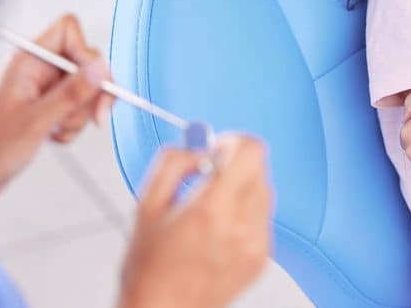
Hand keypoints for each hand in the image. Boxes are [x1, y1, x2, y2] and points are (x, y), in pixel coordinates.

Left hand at [0, 14, 113, 210]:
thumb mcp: (36, 121)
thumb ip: (71, 93)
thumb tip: (102, 67)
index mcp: (27, 60)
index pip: (68, 29)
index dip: (86, 52)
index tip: (93, 83)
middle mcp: (37, 67)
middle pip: (85, 61)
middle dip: (92, 93)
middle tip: (96, 120)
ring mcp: (43, 86)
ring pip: (85, 87)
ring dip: (80, 114)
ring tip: (56, 132)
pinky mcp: (47, 104)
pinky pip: (77, 106)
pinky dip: (72, 125)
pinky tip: (53, 138)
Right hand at [118, 135, 273, 307]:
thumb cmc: (150, 268)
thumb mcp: (147, 206)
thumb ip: (173, 163)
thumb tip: (198, 146)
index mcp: (212, 210)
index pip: (251, 151)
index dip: (234, 142)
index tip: (217, 149)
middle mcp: (241, 227)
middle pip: (259, 169)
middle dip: (235, 165)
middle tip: (210, 176)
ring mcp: (256, 245)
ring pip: (263, 192)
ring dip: (242, 189)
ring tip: (211, 209)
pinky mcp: (261, 259)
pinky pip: (262, 219)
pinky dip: (246, 215)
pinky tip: (219, 231)